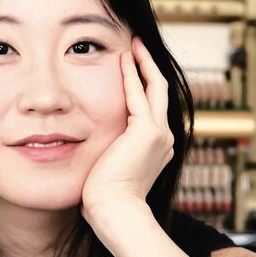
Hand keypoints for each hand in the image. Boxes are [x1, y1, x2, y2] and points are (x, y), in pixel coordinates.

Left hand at [80, 36, 174, 225]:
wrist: (115, 212)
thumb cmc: (106, 201)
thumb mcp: (110, 172)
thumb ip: (108, 157)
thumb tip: (91, 156)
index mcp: (157, 149)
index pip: (152, 111)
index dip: (143, 88)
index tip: (132, 71)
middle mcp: (164, 139)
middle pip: (160, 94)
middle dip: (149, 68)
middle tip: (137, 47)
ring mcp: (159, 134)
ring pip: (154, 88)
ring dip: (142, 64)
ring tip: (132, 45)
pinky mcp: (147, 130)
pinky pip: (138, 94)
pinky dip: (131, 74)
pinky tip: (123, 58)